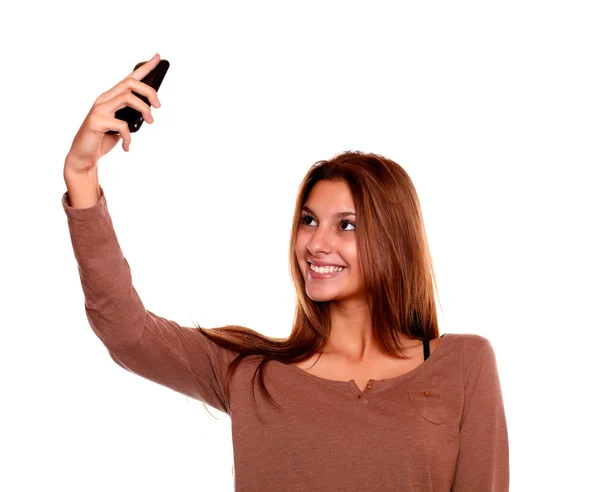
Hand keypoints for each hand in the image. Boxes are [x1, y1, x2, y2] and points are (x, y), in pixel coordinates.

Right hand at [64, 53, 162, 173]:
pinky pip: (122, 125)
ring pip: (127, 97)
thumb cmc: (102, 139)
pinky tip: (126, 146)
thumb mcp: (121, 125)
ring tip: (150, 122)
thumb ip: (130, 116)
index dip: (145, 67)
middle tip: (158, 106)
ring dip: (144, 110)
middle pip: (130, 84)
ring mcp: (99, 109)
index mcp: (111, 98)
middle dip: (149, 91)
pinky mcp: (96, 121)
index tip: (158, 57)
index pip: (130, 78)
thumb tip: (148, 114)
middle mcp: (104, 99)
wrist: (83, 157)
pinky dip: (128, 137)